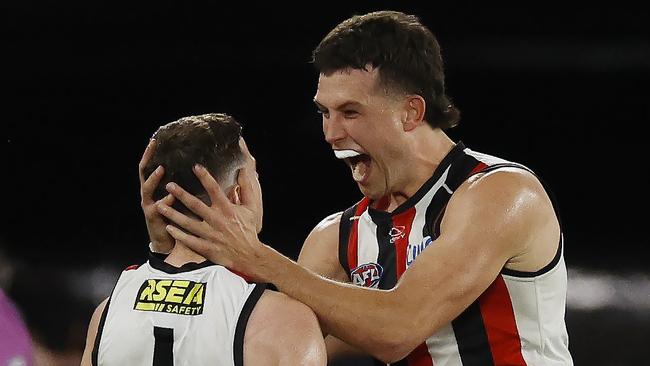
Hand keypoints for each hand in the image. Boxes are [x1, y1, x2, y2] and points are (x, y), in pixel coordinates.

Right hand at [139, 139, 174, 252]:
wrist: (168, 240)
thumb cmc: (177, 216)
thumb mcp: (179, 197)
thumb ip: (184, 184)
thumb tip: (200, 168)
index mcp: (155, 187)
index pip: (150, 166)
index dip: (151, 153)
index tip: (155, 139)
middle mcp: (148, 193)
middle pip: (143, 172)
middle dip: (147, 158)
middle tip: (153, 146)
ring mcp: (148, 204)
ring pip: (147, 189)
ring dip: (153, 179)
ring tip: (161, 169)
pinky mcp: (152, 217)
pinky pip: (156, 208)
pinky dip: (164, 202)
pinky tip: (170, 197)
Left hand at [156, 164, 269, 279]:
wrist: (249, 256)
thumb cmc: (249, 230)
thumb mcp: (252, 208)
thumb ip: (248, 189)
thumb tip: (245, 170)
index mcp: (228, 209)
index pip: (215, 190)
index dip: (205, 177)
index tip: (195, 167)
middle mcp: (217, 221)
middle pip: (196, 205)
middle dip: (181, 194)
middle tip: (169, 185)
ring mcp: (210, 235)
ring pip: (188, 223)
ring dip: (173, 214)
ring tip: (159, 206)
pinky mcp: (206, 248)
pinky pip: (189, 241)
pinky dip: (178, 235)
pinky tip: (168, 228)